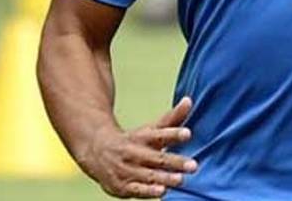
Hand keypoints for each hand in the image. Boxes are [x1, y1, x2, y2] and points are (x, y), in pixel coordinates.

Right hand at [77, 97, 198, 197]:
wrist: (97, 151)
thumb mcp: (151, 129)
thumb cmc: (133, 141)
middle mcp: (135, 153)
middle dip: (175, 162)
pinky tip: (162, 191)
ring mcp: (128, 170)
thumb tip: (189, 100)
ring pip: (149, 175)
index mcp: (144, 137)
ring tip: (180, 179)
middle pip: (157, 158)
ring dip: (165, 178)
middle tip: (194, 165)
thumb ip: (172, 118)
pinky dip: (148, 191)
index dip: (174, 134)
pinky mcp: (122, 186)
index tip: (188, 133)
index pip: (160, 135)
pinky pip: (137, 189)